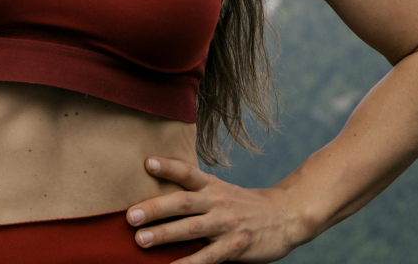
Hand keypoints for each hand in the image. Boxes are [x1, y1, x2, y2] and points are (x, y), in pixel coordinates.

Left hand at [125, 157, 307, 261]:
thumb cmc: (246, 206)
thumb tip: (158, 199)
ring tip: (141, 240)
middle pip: (183, 203)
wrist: (287, 216)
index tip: (147, 162)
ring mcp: (226, 225)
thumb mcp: (223, 192)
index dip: (168, 166)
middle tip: (130, 216)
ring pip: (192, 229)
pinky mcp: (235, 246)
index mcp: (213, 187)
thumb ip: (197, 194)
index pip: (188, 173)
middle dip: (155, 208)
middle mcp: (218, 202)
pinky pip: (208, 258)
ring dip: (165, 234)